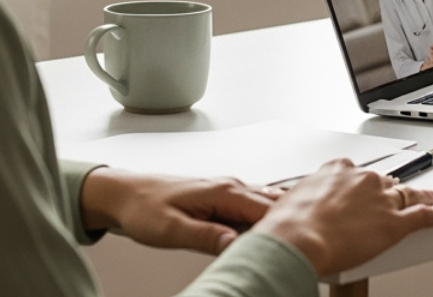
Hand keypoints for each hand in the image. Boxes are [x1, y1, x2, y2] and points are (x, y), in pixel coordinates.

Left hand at [80, 168, 282, 253]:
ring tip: (299, 238)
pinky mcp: (224, 199)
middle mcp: (231, 187)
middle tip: (307, 245)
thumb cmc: (144, 208)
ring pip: (269, 204)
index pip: (268, 210)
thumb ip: (204, 236)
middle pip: (276, 205)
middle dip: (293, 222)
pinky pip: (256, 206)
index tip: (299, 246)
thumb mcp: (170, 230)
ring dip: (284, 219)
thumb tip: (234, 244)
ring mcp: (229, 191)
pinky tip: (275, 230)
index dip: (286, 228)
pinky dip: (271, 216)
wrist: (125, 194)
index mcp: (223, 192)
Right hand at [254, 159, 432, 274]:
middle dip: (391, 189)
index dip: (363, 182)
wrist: (297, 238)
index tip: (365, 185)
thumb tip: (298, 209)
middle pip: (385, 182)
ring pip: (408, 195)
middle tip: (396, 194)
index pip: (357, 172)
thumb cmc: (288, 224)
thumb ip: (306, 200)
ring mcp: (381, 200)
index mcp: (338, 170)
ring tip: (430, 197)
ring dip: (421, 196)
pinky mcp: (395, 223)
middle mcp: (363, 180)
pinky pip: (422, 216)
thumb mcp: (291, 202)